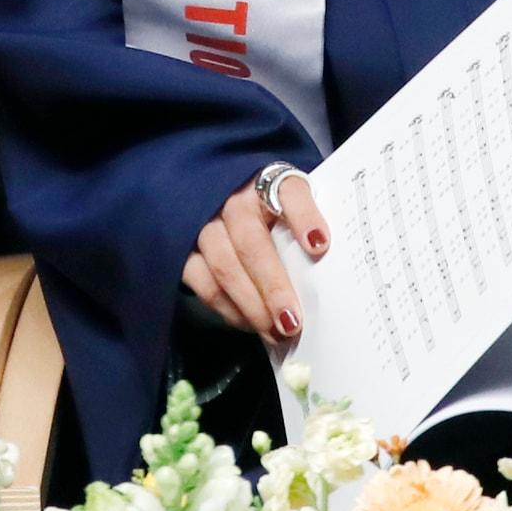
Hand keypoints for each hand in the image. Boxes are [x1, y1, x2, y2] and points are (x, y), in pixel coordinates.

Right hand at [182, 172, 329, 342]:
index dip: (305, 218)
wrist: (225, 196)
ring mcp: (206, 222)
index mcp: (269, 179)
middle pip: (252, 242)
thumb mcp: (292, 201)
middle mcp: (234, 198)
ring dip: (251, 305)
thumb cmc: (270, 206)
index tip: (320, 245)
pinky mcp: (186, 249)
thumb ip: (308, 222)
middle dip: (273, 286)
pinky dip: (228, 309)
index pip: (290, 192)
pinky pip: (204, 283)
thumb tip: (325, 257)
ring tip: (274, 331)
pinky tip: (249, 323)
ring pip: (224, 267)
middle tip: (292, 320)